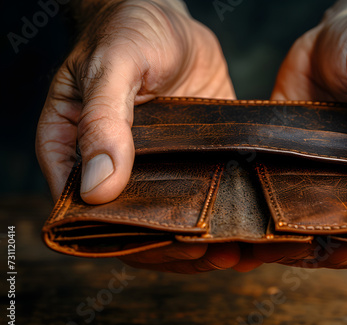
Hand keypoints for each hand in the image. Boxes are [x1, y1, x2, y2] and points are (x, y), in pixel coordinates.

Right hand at [36, 0, 246, 272]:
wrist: (167, 19)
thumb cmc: (128, 31)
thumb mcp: (112, 66)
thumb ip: (103, 121)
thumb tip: (96, 188)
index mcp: (74, 152)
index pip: (85, 216)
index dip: (122, 238)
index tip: (165, 243)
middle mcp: (113, 168)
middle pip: (132, 227)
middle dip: (171, 248)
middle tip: (211, 252)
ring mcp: (154, 168)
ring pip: (169, 220)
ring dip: (200, 241)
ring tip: (237, 250)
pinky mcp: (188, 160)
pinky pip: (201, 196)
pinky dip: (221, 216)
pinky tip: (246, 228)